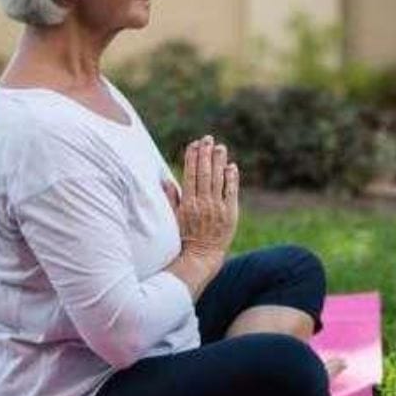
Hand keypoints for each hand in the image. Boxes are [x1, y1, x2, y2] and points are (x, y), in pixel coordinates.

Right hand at [161, 135, 239, 262]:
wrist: (201, 257)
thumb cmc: (185, 237)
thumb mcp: (174, 218)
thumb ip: (171, 198)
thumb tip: (164, 179)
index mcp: (188, 203)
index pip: (190, 174)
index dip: (192, 157)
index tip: (194, 144)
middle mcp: (203, 204)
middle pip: (205, 173)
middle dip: (206, 154)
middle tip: (208, 139)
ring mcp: (218, 208)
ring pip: (218, 179)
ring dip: (219, 161)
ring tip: (220, 147)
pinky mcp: (230, 214)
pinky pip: (232, 192)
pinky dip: (232, 178)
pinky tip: (231, 166)